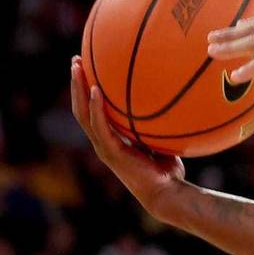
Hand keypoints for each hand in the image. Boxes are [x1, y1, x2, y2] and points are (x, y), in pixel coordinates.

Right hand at [69, 56, 185, 219]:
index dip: (87, 91)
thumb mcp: (162, 141)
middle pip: (81, 108)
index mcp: (111, 139)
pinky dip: (96, 108)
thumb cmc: (168, 171)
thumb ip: (160, 126)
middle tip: (76, 61)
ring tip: (77, 68)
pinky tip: (95, 90)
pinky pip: (100, 126)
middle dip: (76, 84)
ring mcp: (104, 147)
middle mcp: (103, 142)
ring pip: (83, 114)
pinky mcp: (111, 152)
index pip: (92, 111)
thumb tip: (176, 101)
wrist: (167, 193)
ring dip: (78, 90)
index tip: (88, 69)